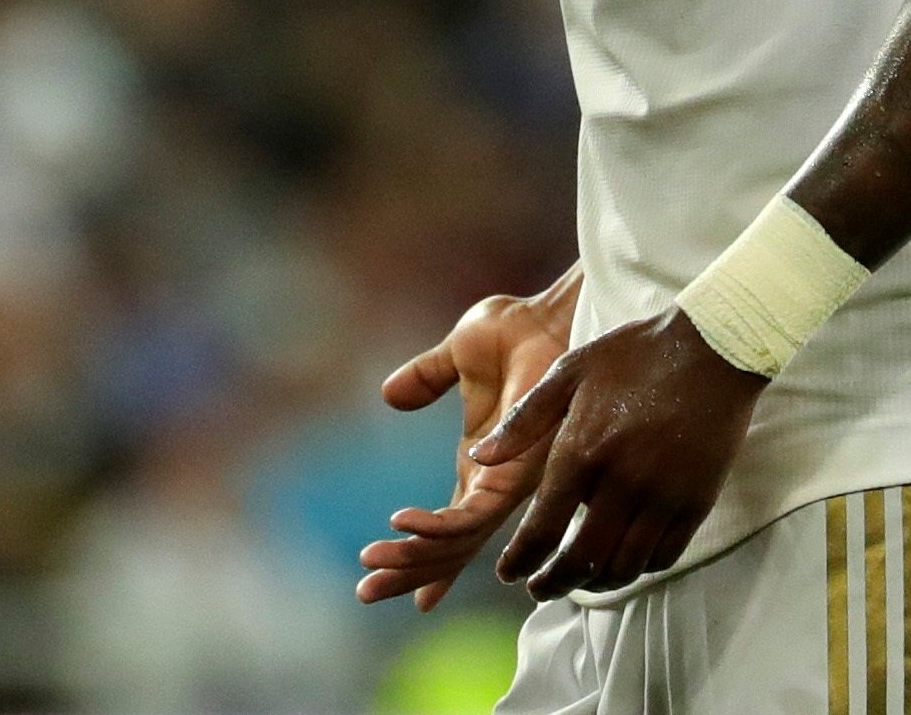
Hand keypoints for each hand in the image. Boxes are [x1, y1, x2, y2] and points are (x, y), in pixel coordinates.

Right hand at [357, 273, 579, 610]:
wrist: (545, 319)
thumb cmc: (515, 333)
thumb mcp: (455, 355)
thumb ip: (425, 377)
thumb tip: (389, 397)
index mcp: (479, 464)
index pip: (446, 525)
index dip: (420, 556)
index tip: (384, 580)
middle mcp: (492, 485)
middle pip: (447, 547)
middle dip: (405, 571)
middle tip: (365, 591)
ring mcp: (505, 485)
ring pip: (457, 542)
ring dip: (414, 556)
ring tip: (374, 562)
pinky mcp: (512, 476)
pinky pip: (470, 515)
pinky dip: (436, 526)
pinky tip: (403, 523)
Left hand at [476, 307, 765, 601]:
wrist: (709, 349)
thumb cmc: (632, 355)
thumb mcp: (568, 372)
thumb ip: (524, 421)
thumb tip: (479, 457)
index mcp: (583, 448)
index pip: (544, 525)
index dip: (522, 558)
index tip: (508, 573)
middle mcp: (622, 481)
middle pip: (583, 558)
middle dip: (555, 582)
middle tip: (539, 589)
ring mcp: (663, 496)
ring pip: (625, 565)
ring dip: (596, 580)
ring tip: (577, 577)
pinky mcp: (696, 502)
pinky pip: (664, 555)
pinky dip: (639, 566)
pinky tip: (623, 558)